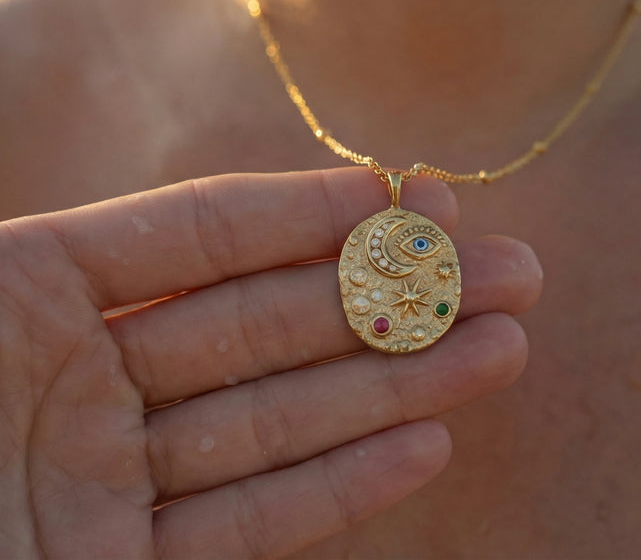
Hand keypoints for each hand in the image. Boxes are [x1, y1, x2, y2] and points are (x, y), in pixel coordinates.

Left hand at [0, 169, 541, 558]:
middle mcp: (66, 393)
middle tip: (505, 271)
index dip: (308, 214)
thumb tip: (258, 198)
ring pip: (278, 425)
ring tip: (500, 347)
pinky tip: (425, 439)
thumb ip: (90, 265)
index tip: (408, 201)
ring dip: (398, 386)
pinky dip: (340, 484)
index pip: (197, 240)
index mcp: (13, 305)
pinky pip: (248, 527)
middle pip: (265, 328)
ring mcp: (99, 492)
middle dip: (392, 297)